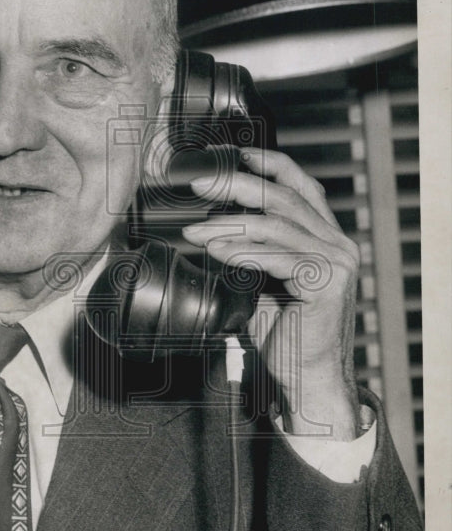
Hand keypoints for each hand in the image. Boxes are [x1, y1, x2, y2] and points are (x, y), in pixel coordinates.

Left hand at [182, 147, 360, 439]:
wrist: (306, 377)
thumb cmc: (283, 333)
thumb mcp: (263, 284)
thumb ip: (249, 255)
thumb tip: (210, 229)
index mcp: (326, 237)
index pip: (301, 187)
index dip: (270, 164)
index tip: (234, 154)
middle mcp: (337, 244)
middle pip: (283, 198)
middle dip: (237, 186)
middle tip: (199, 183)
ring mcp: (337, 262)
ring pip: (276, 225)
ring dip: (228, 226)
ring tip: (194, 231)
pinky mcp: (327, 283)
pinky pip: (278, 257)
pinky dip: (242, 253)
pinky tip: (217, 254)